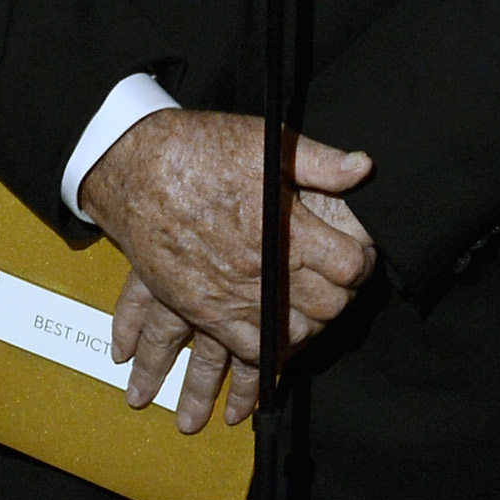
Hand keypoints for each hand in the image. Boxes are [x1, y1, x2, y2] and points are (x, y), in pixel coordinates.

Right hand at [79, 110, 375, 424]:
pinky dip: (257, 356)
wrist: (136, 167)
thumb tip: (364, 168)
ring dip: (302, 336)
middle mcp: (261, 271)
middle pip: (321, 309)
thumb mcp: (265, 143)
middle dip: (336, 304)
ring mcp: (229, 295)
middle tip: (335, 295)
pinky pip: (238, 348)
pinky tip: (263, 357)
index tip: (360, 258)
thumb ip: (319, 161)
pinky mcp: (199, 307)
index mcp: (285, 229)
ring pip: (281, 340)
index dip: (362, 263)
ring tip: (304, 333)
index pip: (348, 267)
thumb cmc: (201, 150)